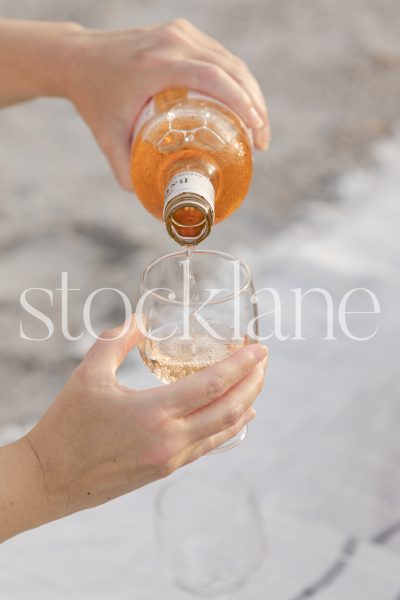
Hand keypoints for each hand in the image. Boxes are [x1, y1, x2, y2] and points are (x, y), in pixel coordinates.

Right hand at [10, 316, 266, 536]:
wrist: (49, 479)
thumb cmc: (66, 426)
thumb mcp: (89, 375)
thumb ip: (116, 341)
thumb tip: (138, 319)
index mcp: (153, 412)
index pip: (213, 384)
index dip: (242, 365)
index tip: (260, 348)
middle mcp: (170, 439)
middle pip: (230, 408)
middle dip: (253, 382)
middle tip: (263, 361)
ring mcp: (171, 458)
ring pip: (224, 430)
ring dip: (246, 403)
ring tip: (256, 382)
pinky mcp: (165, 470)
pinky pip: (209, 446)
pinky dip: (230, 427)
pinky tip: (239, 416)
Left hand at [65, 19, 270, 189]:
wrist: (78, 58)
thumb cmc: (93, 99)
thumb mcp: (106, 137)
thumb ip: (124, 170)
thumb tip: (148, 199)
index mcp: (156, 64)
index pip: (212, 78)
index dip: (241, 103)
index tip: (255, 131)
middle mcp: (172, 42)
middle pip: (231, 69)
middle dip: (255, 105)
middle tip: (261, 142)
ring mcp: (179, 33)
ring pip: (230, 61)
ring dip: (251, 93)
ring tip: (258, 128)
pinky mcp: (182, 32)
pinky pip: (220, 55)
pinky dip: (237, 80)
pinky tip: (243, 103)